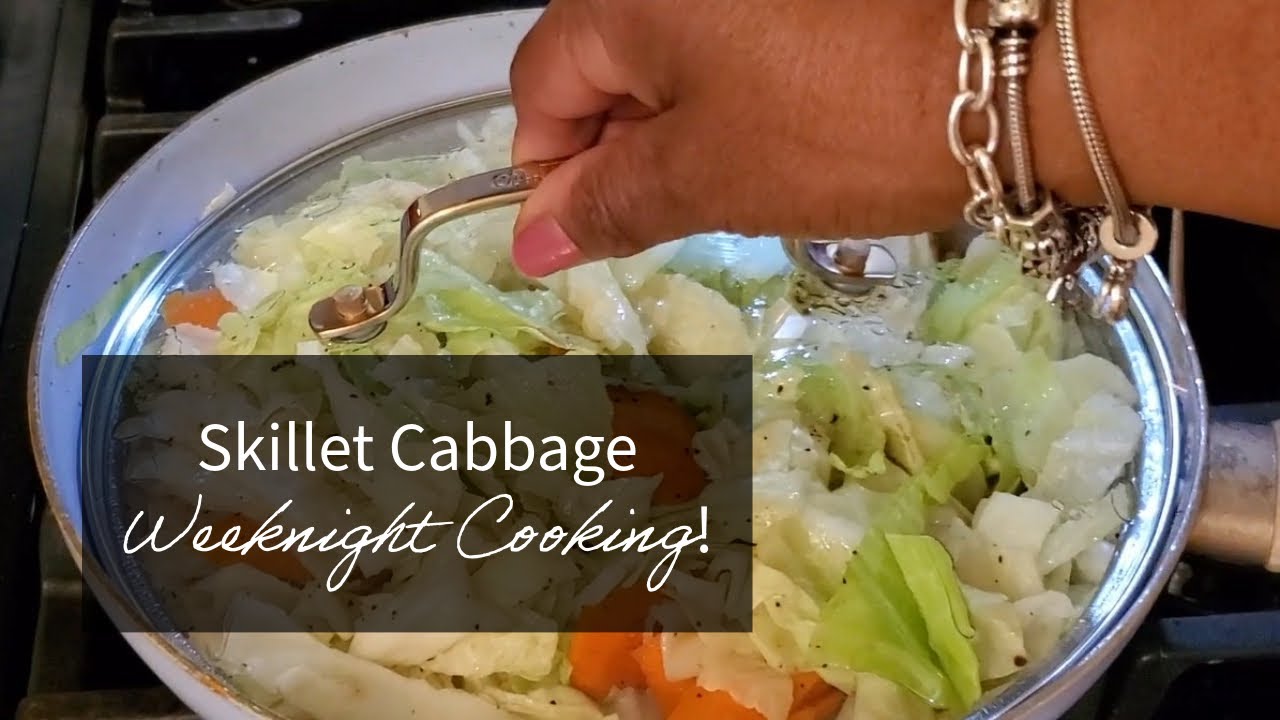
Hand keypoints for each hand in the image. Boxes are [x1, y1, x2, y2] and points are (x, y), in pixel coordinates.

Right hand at [507, 0, 974, 276]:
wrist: (1012, 75)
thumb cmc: (837, 127)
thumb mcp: (705, 179)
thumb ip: (605, 204)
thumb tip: (531, 241)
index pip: (540, 86)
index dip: (551, 169)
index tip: (586, 231)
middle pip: (603, 67)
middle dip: (621, 153)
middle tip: (675, 216)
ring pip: (672, 63)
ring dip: (680, 135)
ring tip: (741, 184)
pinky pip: (731, 47)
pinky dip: (733, 103)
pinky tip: (778, 143)